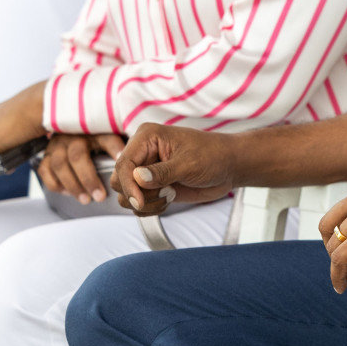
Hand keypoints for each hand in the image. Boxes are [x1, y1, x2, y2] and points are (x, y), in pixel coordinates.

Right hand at [35, 134, 125, 203]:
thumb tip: (136, 164)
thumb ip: (121, 148)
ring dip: (72, 185)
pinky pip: (45, 170)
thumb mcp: (113, 137)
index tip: (121, 161)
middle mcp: (74, 136)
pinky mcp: (46, 155)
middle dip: (88, 179)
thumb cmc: (99, 139)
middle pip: (77, 156)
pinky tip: (67, 193)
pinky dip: (54, 184)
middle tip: (100, 196)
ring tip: (86, 199)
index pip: (106, 138)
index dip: (114, 148)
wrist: (72, 131)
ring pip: (59, 164)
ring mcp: (57, 145)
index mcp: (95, 130)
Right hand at [111, 123, 236, 213]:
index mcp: (147, 138)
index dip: (128, 185)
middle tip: (165, 193)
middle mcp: (142, 153)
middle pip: (118, 181)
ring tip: (169, 194)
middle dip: (139, 194)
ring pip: (125, 195)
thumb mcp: (189, 163)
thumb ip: (162, 172)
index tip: (139, 201)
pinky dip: (150, 208)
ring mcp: (145, 171)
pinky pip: (137, 205)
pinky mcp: (150, 187)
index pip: (123, 164)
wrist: (228, 167)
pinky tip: (168, 198)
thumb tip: (138, 177)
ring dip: (146, 203)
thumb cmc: (213, 155)